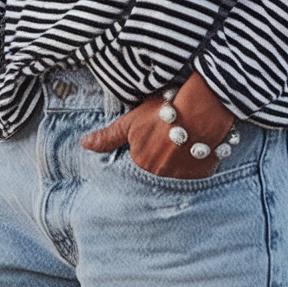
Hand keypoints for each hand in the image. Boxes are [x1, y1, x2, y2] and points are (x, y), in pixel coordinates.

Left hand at [81, 71, 234, 179]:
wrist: (203, 108)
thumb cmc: (165, 111)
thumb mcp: (131, 122)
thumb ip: (108, 137)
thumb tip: (84, 144)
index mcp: (141, 164)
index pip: (139, 163)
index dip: (147, 148)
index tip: (155, 137)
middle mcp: (160, 176)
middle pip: (157, 169)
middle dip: (162, 157)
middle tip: (171, 139)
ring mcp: (183, 177)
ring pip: (177, 172)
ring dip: (179, 162)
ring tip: (187, 141)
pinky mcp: (203, 174)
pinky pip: (197, 173)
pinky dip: (197, 162)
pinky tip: (199, 146)